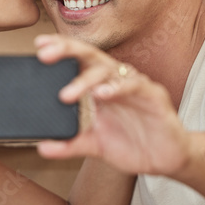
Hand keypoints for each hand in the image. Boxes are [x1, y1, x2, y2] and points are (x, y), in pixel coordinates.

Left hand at [35, 34, 188, 177]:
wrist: (166, 159)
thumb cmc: (133, 144)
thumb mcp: (95, 146)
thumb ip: (70, 144)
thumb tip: (42, 147)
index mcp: (100, 86)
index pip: (78, 61)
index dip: (60, 50)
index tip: (38, 46)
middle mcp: (116, 80)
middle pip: (90, 56)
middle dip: (67, 51)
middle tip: (44, 54)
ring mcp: (135, 86)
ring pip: (109, 70)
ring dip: (86, 80)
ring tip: (66, 94)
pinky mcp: (154, 96)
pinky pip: (135, 86)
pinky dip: (118, 88)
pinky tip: (103, 94)